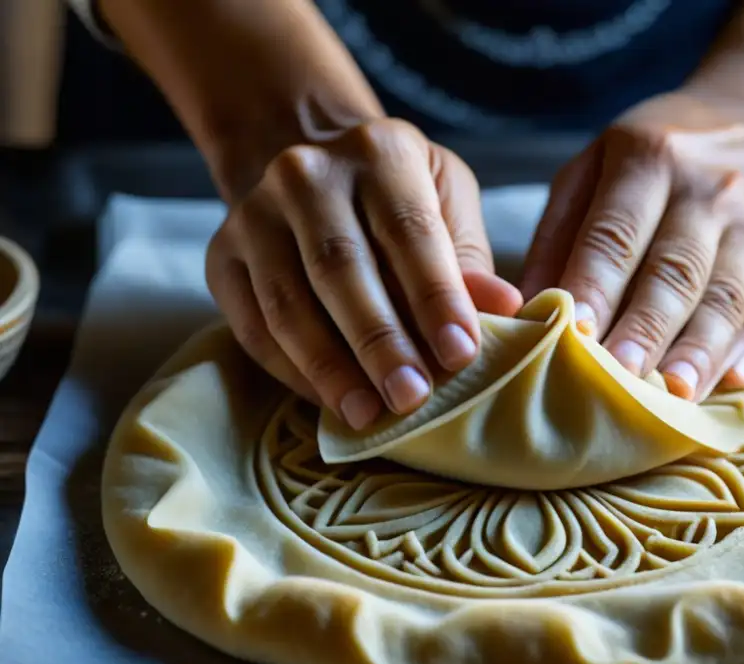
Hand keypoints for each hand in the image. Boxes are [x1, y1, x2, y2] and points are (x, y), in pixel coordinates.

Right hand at [206, 118, 522, 429]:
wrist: (311, 169)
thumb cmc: (396, 197)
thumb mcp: (446, 204)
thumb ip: (468, 259)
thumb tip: (504, 310)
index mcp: (380, 152)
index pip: (409, 231)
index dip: (435, 296)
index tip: (461, 355)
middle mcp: (308, 175)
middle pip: (341, 268)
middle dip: (379, 341)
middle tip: (411, 397)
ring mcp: (253, 214)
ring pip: (288, 303)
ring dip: (330, 367)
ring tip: (368, 413)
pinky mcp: (221, 256)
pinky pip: (253, 326)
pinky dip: (293, 371)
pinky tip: (329, 400)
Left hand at [520, 93, 743, 400]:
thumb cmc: (653, 162)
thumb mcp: (593, 168)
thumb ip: (559, 233)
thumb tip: (530, 307)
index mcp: (650, 158)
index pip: (617, 233)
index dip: (596, 286)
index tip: (575, 335)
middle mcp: (710, 189)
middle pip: (675, 270)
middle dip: (646, 328)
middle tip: (621, 376)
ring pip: (727, 295)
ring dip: (701, 348)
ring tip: (676, 394)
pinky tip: (735, 380)